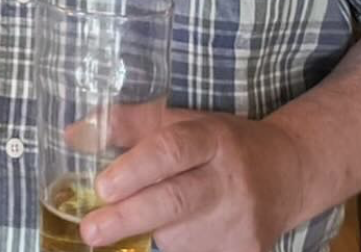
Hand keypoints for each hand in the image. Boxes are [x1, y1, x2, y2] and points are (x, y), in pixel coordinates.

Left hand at [83, 109, 308, 251]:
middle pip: (174, 200)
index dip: (135, 168)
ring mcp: (242, 221)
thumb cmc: (219, 144)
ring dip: (152, 234)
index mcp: (211, 138)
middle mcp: (230, 179)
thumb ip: (127, 125)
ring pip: (181, 237)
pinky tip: (173, 238)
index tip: (102, 187)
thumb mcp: (180, 121)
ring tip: (142, 220)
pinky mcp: (249, 251)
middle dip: (128, 217)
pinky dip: (176, 249)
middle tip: (90, 231)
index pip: (171, 150)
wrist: (287, 172)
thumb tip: (73, 135)